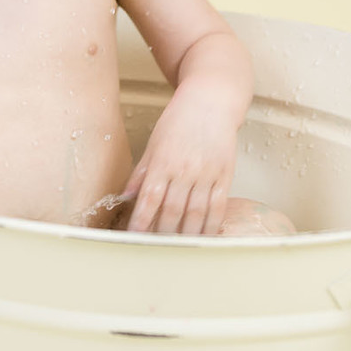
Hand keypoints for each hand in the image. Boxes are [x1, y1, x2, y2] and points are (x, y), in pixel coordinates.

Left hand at [120, 92, 237, 235]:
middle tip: (155, 248)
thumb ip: (141, 171)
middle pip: (172, 211)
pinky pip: (218, 207)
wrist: (212, 101)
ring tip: (178, 249)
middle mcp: (185, 169)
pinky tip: (204, 237)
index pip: (150, 198)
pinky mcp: (225, 175)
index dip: (141, 221)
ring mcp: (207, 173)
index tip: (134, 237)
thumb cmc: (180, 119)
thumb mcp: (155, 142)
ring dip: (186, 235)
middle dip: (162, 233)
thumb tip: (126, 196)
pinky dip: (211, 226)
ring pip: (196, 213)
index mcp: (164, 161)